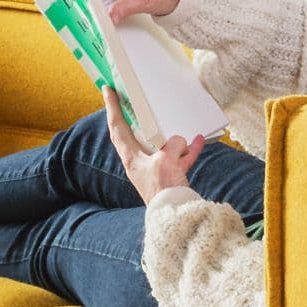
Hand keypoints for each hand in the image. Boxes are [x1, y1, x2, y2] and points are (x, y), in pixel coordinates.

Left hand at [101, 85, 204, 204]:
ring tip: (178, 119)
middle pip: (138, 133)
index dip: (112, 107)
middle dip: (140, 117)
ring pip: (162, 145)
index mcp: (132, 157)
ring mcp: (156, 170)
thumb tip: (179, 142)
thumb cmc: (163, 189)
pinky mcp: (171, 177)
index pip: (118, 127)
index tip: (108, 90)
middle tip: (136, 98)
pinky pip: (180, 158)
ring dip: (171, 135)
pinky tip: (199, 139)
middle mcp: (141, 162)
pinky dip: (188, 149)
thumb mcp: (165, 159)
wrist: (177, 216)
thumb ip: (171, 144)